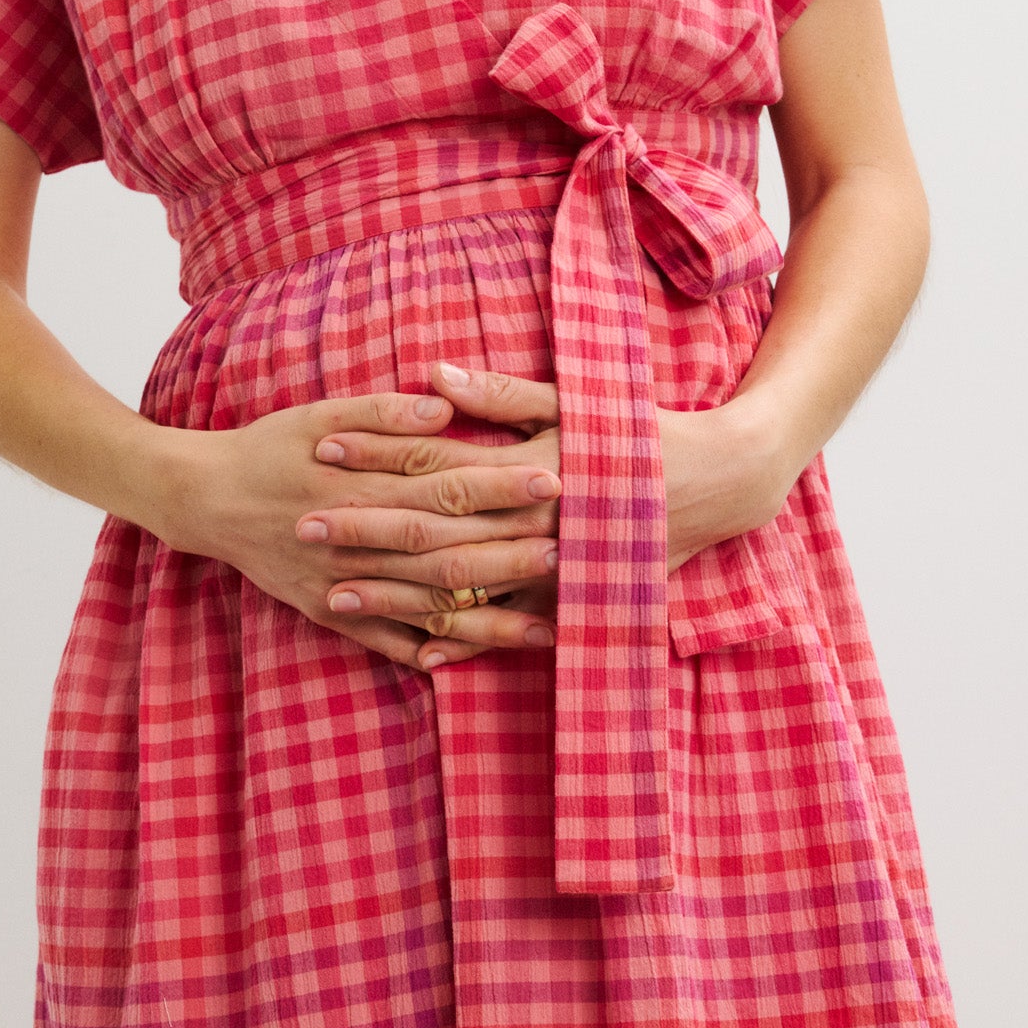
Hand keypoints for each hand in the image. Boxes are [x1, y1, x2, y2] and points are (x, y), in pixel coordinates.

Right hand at [143, 384, 561, 672]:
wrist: (201, 497)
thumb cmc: (268, 446)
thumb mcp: (317, 412)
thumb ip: (382, 411)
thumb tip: (442, 407)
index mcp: (358, 483)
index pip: (443, 485)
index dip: (499, 485)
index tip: (552, 482)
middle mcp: (354, 539)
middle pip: (446, 550)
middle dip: (510, 554)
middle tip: (569, 554)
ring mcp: (340, 583)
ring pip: (424, 605)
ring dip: (486, 619)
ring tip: (543, 628)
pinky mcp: (326, 610)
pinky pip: (381, 639)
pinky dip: (422, 651)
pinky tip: (467, 660)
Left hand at [310, 366, 796, 664]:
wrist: (726, 483)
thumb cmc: (643, 431)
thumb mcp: (575, 401)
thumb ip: (502, 391)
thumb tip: (432, 376)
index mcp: (533, 465)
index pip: (437, 459)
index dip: (378, 453)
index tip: (322, 448)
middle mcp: (540, 522)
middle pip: (437, 528)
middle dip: (365, 528)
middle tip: (301, 524)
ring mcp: (558, 568)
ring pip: (464, 587)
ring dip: (398, 593)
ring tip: (334, 595)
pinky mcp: (577, 599)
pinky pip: (514, 630)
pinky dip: (468, 641)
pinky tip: (419, 651)